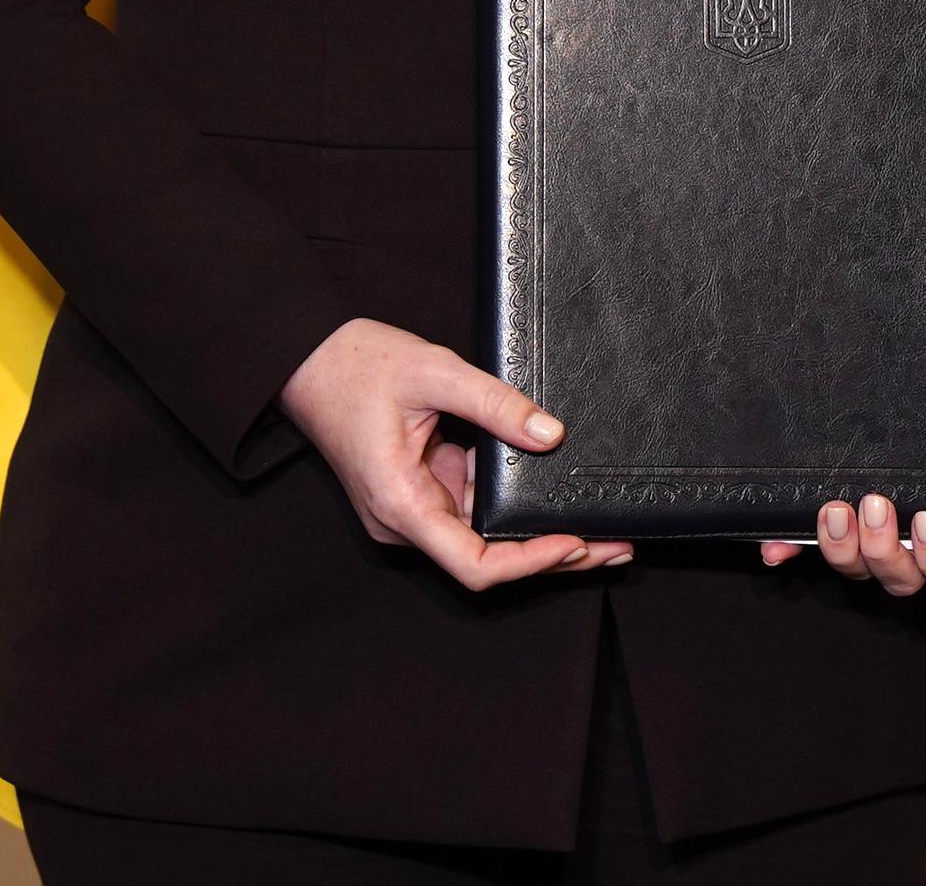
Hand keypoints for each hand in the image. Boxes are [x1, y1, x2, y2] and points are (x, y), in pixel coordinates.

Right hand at [277, 316, 628, 590]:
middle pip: (487, 560)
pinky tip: (554, 496)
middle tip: (616, 546)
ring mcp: (413, 508)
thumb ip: (494, 403)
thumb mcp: (434, 373)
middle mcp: (405, 520)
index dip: (529, 563)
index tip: (576, 542)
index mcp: (401, 505)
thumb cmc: (358, 365)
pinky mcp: (420, 490)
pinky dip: (513, 506)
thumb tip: (551, 433)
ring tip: (602, 528)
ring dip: (538, 535)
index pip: (474, 566)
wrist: (309, 358)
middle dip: (552, 556)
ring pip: (484, 538)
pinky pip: (473, 509)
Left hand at [758, 363, 925, 597]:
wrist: (915, 339)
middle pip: (901, 580)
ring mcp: (865, 526)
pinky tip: (778, 546)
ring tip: (834, 506)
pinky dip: (788, 550)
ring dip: (842, 550)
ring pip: (855, 570)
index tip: (924, 522)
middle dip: (884, 553)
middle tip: (875, 503)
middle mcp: (908, 533)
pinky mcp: (826, 512)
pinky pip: (802, 546)